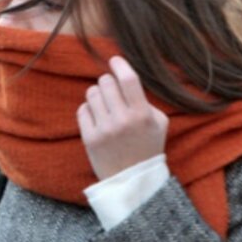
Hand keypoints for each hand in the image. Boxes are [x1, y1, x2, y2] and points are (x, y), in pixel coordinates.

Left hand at [76, 56, 168, 180]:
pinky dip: (89, 110)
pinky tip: (98, 119)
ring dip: (98, 95)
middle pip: (106, 82)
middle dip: (108, 82)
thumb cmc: (148, 148)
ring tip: (105, 106)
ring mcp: (104, 130)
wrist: (134, 181)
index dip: (120, 65)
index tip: (115, 60)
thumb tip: (125, 78)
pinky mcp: (89, 138)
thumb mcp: (159, 123)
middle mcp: (122, 120)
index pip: (128, 79)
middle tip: (112, 91)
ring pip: (92, 93)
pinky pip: (82, 109)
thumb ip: (145, 100)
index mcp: (142, 115)